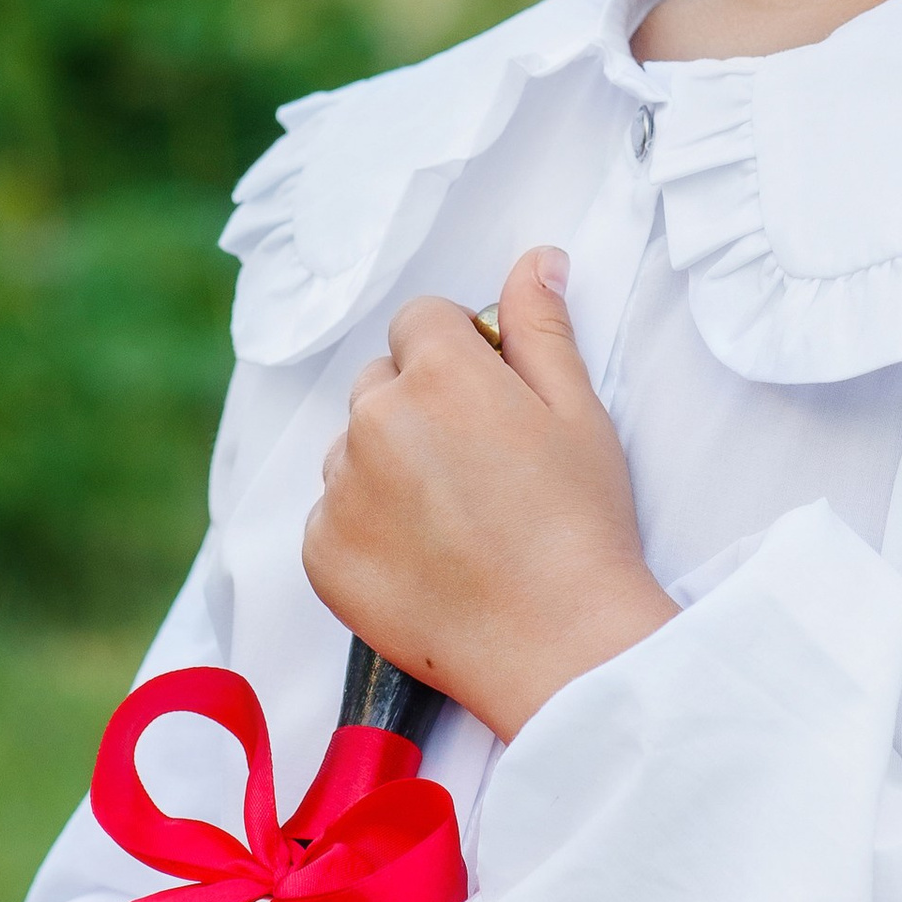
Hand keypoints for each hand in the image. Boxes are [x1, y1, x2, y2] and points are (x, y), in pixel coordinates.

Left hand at [303, 244, 674, 740]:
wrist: (558, 643)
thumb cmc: (580, 523)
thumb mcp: (579, 408)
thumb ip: (542, 326)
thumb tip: (534, 258)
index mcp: (439, 372)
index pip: (422, 321)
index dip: (460, 353)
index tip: (492, 400)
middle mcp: (375, 420)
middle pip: (381, 380)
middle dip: (420, 403)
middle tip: (481, 465)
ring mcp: (341, 488)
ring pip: (353, 447)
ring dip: (388, 463)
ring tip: (457, 517)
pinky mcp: (321, 552)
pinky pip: (333, 512)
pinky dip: (367, 525)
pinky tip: (427, 555)